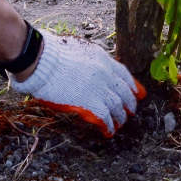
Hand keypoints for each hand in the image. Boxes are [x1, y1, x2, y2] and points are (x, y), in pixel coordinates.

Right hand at [10, 31, 144, 136]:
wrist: (42, 60)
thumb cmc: (54, 52)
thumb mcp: (81, 49)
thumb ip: (92, 59)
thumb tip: (96, 65)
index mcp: (104, 59)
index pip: (124, 74)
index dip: (132, 85)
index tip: (137, 93)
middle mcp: (106, 74)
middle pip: (124, 92)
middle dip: (129, 103)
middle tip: (131, 110)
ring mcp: (99, 88)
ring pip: (118, 106)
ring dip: (120, 116)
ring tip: (120, 123)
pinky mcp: (90, 103)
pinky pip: (106, 117)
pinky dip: (110, 125)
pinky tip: (109, 130)